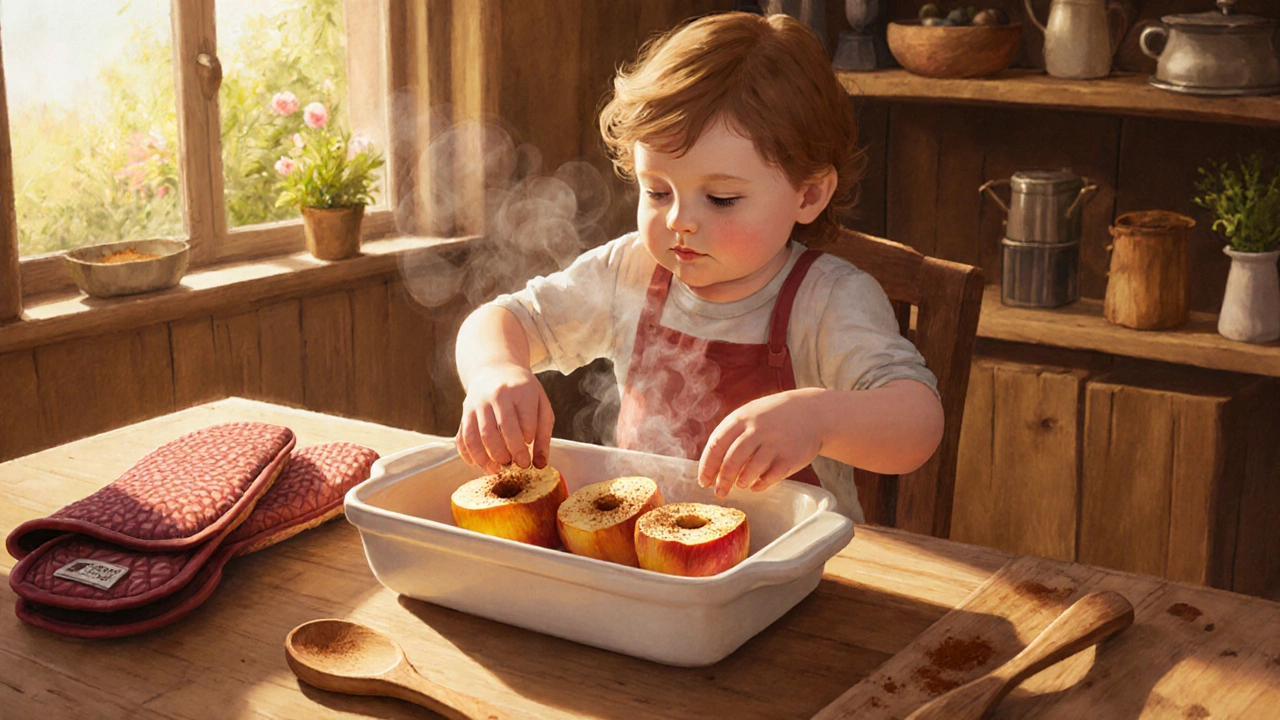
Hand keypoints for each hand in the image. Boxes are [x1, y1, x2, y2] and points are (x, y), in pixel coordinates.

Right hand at [455, 363, 553, 472]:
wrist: (495, 369)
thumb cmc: (523, 392)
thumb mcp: (541, 404)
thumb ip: (544, 434)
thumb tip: (540, 464)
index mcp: (520, 390)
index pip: (526, 420)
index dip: (529, 438)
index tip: (530, 446)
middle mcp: (496, 395)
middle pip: (501, 429)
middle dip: (512, 452)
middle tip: (520, 464)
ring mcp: (477, 404)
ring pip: (477, 436)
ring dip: (487, 458)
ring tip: (499, 469)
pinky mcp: (464, 413)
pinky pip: (462, 438)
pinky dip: (468, 454)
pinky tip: (479, 464)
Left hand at [697, 390, 825, 498]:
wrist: (812, 412)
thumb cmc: (772, 417)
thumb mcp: (749, 415)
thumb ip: (730, 435)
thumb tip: (710, 466)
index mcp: (742, 418)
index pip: (716, 445)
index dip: (707, 466)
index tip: (704, 481)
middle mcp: (758, 430)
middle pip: (732, 460)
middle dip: (722, 480)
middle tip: (719, 492)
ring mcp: (775, 443)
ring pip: (751, 469)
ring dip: (742, 481)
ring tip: (740, 485)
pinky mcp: (791, 457)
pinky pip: (771, 476)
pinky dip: (760, 484)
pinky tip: (756, 485)